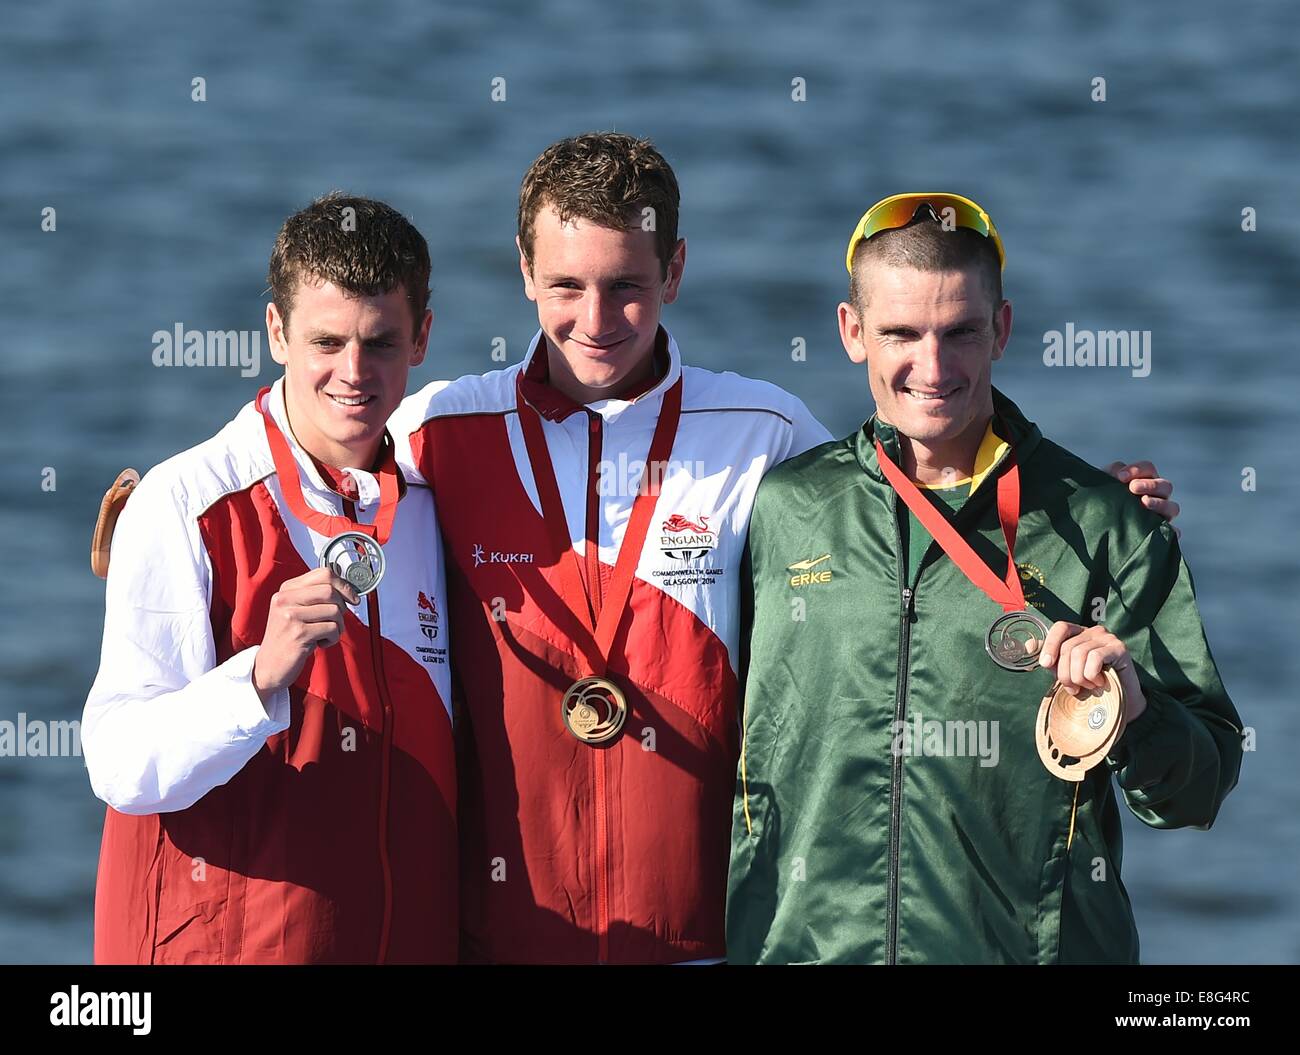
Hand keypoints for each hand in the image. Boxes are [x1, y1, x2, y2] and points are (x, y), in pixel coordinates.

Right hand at [252, 567, 359, 705]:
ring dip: (338, 626)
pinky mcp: (298, 633)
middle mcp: (285, 599)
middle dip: (342, 607)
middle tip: (336, 621)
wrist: (269, 665)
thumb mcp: (297, 610)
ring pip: (334, 611)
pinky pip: (332, 629)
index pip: (324, 574)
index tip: (352, 598)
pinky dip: (332, 639)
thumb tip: (348, 586)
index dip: (344, 585)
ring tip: (326, 635)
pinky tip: (320, 644)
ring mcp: (290, 616)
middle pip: (330, 590)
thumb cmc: (289, 637)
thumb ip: (316, 596)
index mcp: (287, 589)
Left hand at [1038, 622, 1146, 723]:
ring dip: (1078, 677)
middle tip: (1072, 689)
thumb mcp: (1067, 671)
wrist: (1122, 699)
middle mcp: (1093, 631)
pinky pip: (1095, 658)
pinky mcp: (1119, 648)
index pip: (1060, 627)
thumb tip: (1028, 646)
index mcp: (1079, 633)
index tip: (1045, 665)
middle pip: (1068, 647)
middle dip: (1064, 673)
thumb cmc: (1092, 684)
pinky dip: (1091, 674)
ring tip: (1086, 687)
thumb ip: (1050, 658)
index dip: (1050, 644)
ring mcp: (1108, 638)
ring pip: (1079, 653)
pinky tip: (1098, 682)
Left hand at [1106, 460, 1180, 537]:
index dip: (1137, 470)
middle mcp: (1157, 496)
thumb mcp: (1105, 484)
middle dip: (1150, 485)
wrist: (1100, 524)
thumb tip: (1118, 472)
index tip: (1121, 476)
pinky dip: (1171, 531)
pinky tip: (1167, 530)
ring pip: (1172, 507)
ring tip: (1144, 502)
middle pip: (1165, 486)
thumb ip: (1111, 473)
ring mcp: (1161, 514)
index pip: (1149, 469)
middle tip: (1133, 487)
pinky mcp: (1160, 532)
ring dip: (1160, 503)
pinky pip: (1172, 532)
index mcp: (1145, 480)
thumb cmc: (1104, 499)